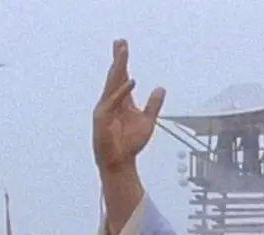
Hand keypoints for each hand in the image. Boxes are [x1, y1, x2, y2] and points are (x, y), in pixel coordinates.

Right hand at [93, 40, 165, 173]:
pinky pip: (113, 101)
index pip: (121, 77)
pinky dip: (122, 91)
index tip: (123, 45)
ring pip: (112, 84)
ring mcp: (105, 109)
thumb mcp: (148, 120)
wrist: (121, 162)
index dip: (122, 61)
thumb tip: (161, 88)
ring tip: (123, 53)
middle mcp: (111, 102)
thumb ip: (154, 104)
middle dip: (118, 59)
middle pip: (115, 76)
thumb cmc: (130, 143)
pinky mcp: (102, 118)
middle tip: (121, 42)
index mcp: (121, 101)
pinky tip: (131, 80)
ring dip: (117, 68)